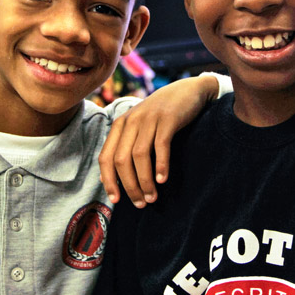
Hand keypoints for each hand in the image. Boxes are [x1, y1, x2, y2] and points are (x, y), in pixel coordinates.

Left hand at [99, 75, 218, 207]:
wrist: (188, 91)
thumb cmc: (162, 115)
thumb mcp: (139, 127)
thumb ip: (124, 146)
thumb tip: (108, 178)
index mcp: (120, 125)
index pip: (105, 157)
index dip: (108, 181)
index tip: (116, 200)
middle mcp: (131, 121)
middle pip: (121, 160)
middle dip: (129, 186)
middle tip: (140, 203)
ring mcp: (149, 118)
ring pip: (139, 155)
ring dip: (145, 180)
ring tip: (152, 197)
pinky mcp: (168, 118)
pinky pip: (160, 145)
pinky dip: (161, 165)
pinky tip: (163, 180)